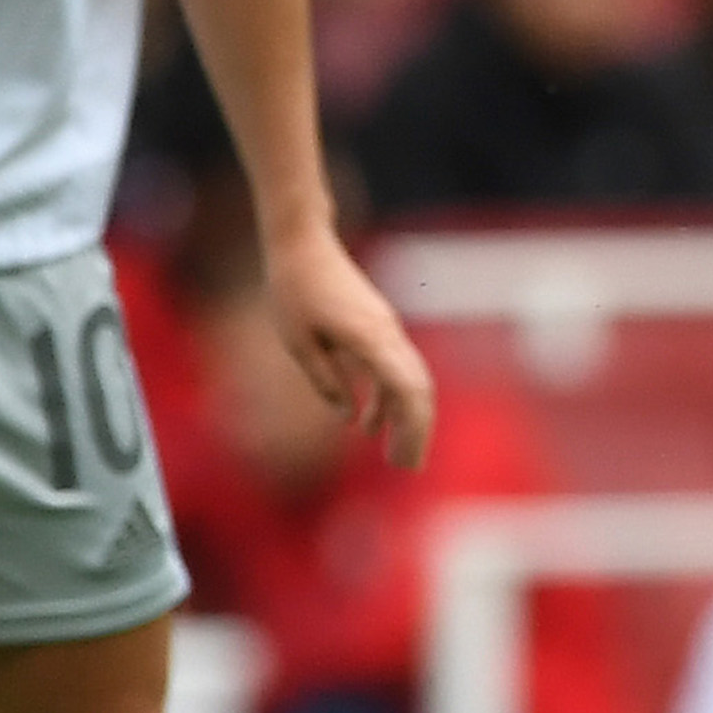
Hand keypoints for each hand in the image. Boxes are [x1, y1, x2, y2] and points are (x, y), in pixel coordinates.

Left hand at [264, 226, 434, 469]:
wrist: (304, 245)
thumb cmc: (294, 290)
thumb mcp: (299, 342)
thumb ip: (327, 381)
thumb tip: (349, 417)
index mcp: (371, 339)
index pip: (408, 390)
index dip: (413, 429)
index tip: (407, 461)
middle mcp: (388, 336)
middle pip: (418, 391)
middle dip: (417, 432)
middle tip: (408, 468)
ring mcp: (387, 332)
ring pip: (410, 382)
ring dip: (404, 419)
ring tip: (393, 455)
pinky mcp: (378, 330)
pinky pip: (393, 370)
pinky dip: (387, 400)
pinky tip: (369, 424)